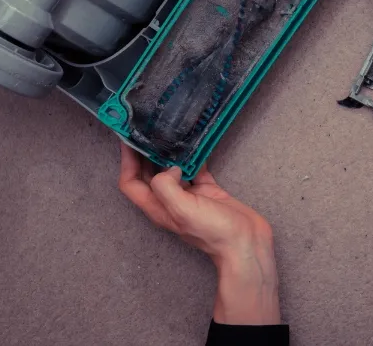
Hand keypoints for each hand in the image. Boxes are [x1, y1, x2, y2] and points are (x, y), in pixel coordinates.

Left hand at [118, 144, 280, 324]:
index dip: (126, 161)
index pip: (130, 183)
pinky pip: (197, 169)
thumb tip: (168, 168)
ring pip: (172, 170)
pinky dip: (195, 157)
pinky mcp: (208, 191)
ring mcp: (190, 196)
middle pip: (148, 174)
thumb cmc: (214, 232)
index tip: (128, 138)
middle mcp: (170, 201)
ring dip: (169, 152)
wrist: (246, 243)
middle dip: (144, 153)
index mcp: (158, 208)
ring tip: (169, 131)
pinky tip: (197, 143)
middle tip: (147, 129)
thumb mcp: (183, 210)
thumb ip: (166, 187)